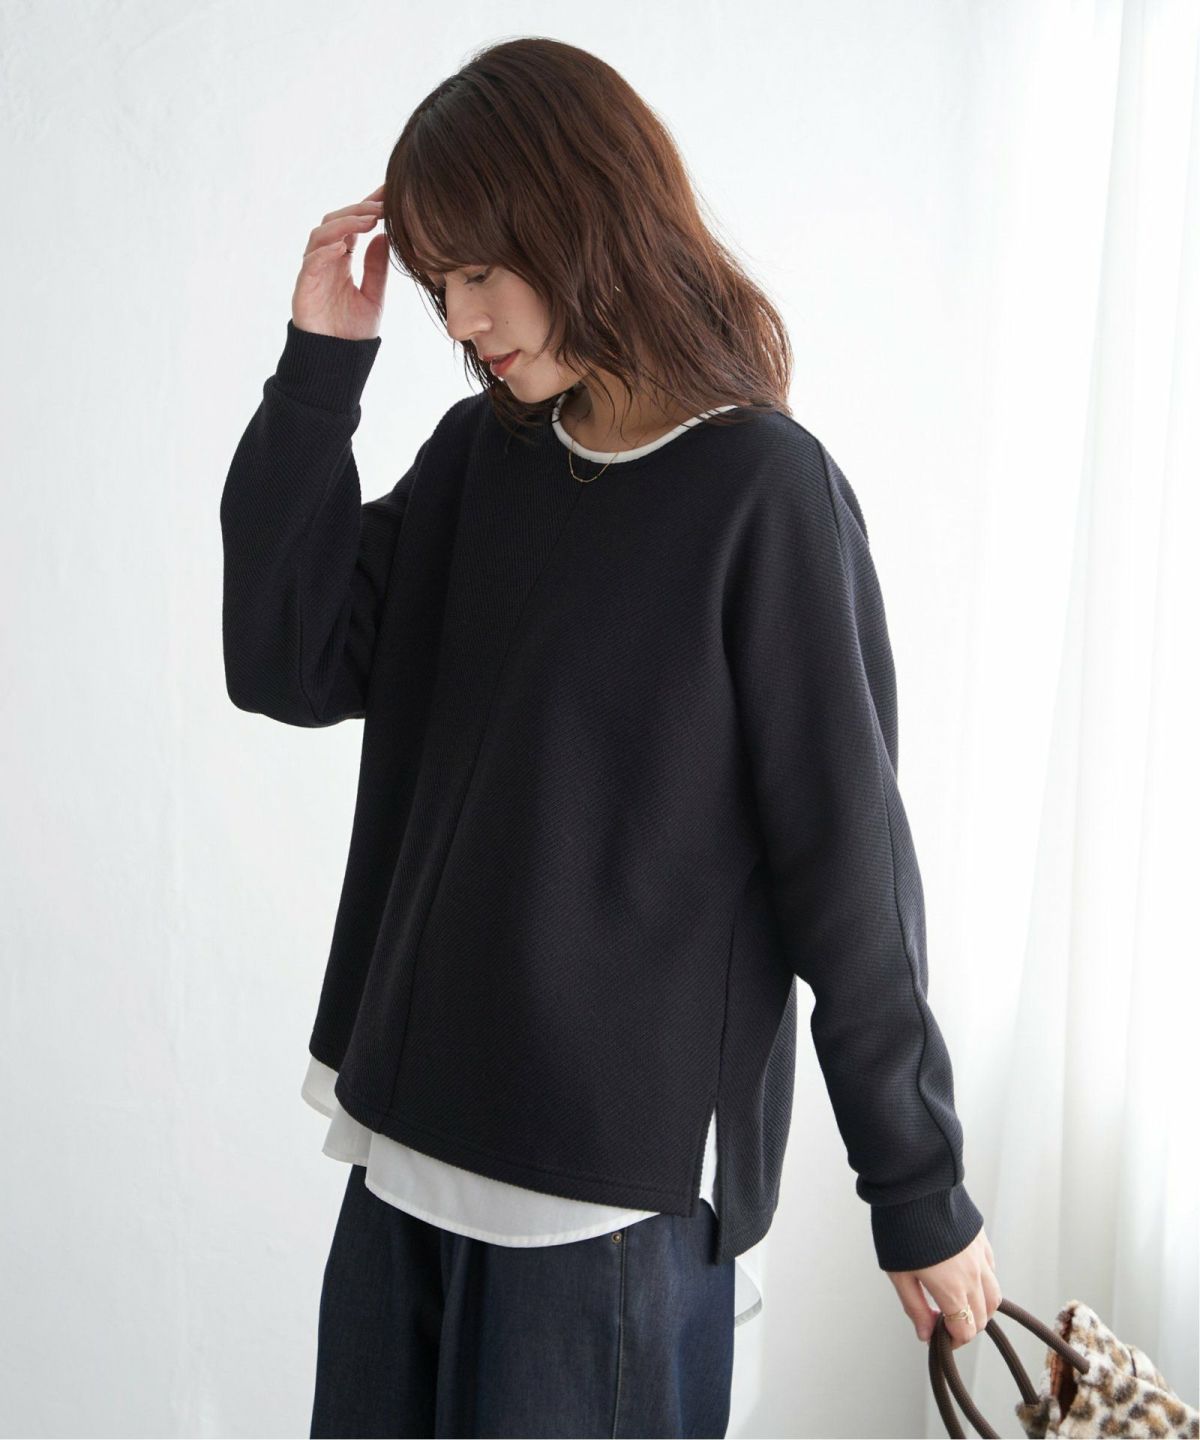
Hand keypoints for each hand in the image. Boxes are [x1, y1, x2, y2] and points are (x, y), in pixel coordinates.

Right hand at [291, 183, 389, 340]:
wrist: (336, 361)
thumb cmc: (352, 332)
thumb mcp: (373, 296)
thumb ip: (376, 268)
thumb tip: (385, 237)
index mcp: (342, 260)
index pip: (353, 225)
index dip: (368, 207)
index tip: (388, 193)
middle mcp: (326, 260)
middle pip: (336, 222)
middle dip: (358, 210)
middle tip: (381, 204)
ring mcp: (313, 271)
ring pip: (321, 235)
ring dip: (345, 224)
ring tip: (368, 220)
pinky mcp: (304, 287)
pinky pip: (311, 262)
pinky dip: (325, 251)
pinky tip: (343, 247)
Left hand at [885, 1226, 1001, 1348]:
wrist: (915, 1185)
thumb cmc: (901, 1228)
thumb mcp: (899, 1274)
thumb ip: (915, 1307)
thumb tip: (925, 1334)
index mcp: (953, 1289)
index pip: (965, 1330)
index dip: (952, 1340)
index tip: (938, 1335)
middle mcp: (974, 1276)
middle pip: (982, 1317)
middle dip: (965, 1325)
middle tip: (944, 1319)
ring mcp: (981, 1257)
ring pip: (994, 1296)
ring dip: (980, 1307)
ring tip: (958, 1302)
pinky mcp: (982, 1240)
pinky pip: (992, 1270)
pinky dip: (984, 1283)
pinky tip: (965, 1277)